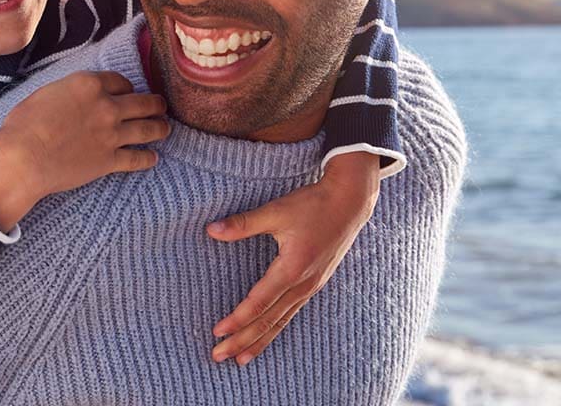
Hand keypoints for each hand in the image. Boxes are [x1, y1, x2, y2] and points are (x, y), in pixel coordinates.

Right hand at [0, 71, 168, 230]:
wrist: (24, 157)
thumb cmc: (24, 124)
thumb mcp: (45, 93)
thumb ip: (66, 92)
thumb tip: (70, 96)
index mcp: (89, 84)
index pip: (121, 81)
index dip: (127, 87)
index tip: (129, 92)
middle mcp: (107, 106)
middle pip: (143, 102)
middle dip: (155, 104)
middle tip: (161, 106)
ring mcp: (112, 134)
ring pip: (148, 128)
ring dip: (160, 128)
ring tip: (165, 128)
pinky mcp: (110, 160)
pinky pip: (137, 159)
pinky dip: (148, 159)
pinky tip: (153, 158)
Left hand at [206, 152, 380, 364]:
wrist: (349, 202)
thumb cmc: (312, 204)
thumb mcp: (276, 210)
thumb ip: (243, 223)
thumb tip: (211, 230)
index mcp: (292, 268)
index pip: (259, 302)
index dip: (237, 319)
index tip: (217, 332)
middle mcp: (303, 283)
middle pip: (268, 320)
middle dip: (243, 340)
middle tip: (219, 356)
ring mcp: (311, 286)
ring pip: (281, 321)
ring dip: (259, 341)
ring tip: (241, 359)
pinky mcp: (315, 283)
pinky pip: (291, 313)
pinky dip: (275, 328)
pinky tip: (266, 336)